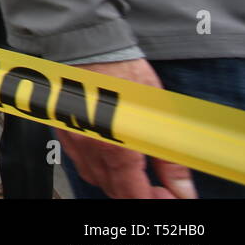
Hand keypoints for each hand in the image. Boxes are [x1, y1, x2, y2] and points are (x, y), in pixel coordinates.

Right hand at [57, 58, 195, 198]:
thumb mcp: (157, 113)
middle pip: (114, 191)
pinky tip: (110, 156)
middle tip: (158, 185)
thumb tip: (182, 189)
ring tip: (135, 172)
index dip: (154, 201)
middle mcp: (90, 148)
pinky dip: (97, 167)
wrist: (85, 43)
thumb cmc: (122, 71)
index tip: (168, 194)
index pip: (133, 195)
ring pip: (95, 178)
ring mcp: (72, 139)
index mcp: (116, 147)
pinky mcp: (62, 129)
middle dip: (137, 194)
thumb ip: (169, 158)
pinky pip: (80, 162)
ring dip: (116, 183)